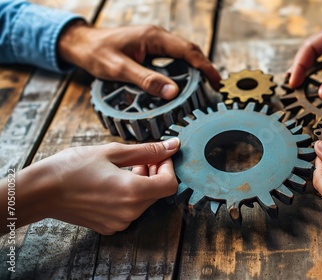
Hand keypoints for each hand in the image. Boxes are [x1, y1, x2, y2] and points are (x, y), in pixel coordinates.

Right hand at [0, 138, 179, 234]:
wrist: (40, 191)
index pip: (170, 184)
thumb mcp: (112, 152)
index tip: (157, 155)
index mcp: (133, 193)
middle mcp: (130, 213)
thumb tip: (173, 146)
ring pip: (144, 201)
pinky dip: (129, 195)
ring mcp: (119, 223)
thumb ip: (147, 150)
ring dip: (142, 183)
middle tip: (139, 157)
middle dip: (154, 172)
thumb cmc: (72, 168)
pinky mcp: (109, 227)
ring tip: (123, 167)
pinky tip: (113, 182)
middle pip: (158, 192)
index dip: (168, 167)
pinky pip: (130, 210)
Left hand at [58, 22, 220, 98]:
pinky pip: (172, 57)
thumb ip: (147, 80)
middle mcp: (157, 36)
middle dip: (204, 68)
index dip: (204, 66)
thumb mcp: (120, 69)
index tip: (216, 81)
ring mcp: (154, 41)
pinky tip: (183, 81)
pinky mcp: (150, 48)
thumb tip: (173, 91)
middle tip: (214, 87)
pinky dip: (182, 69)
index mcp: (153, 37)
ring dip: (194, 68)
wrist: (82, 44)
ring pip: (182, 54)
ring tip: (203, 86)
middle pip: (189, 51)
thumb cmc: (97, 53)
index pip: (187, 51)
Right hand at [289, 18, 321, 98]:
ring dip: (308, 71)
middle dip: (300, 70)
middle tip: (294, 89)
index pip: (310, 47)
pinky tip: (318, 83)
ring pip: (316, 56)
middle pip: (309, 51)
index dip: (299, 66)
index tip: (294, 83)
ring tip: (301, 88)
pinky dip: (320, 71)